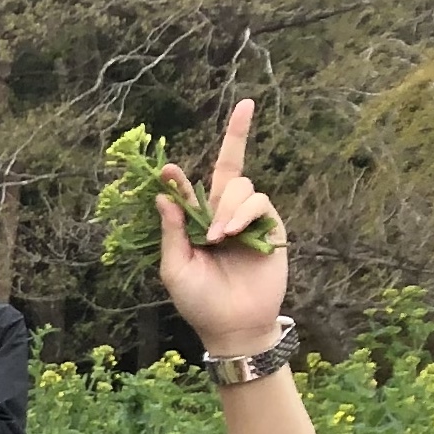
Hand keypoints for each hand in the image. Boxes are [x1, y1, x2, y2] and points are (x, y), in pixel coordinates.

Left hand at [157, 97, 289, 357]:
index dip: (179, 176)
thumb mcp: (175, 268)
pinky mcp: (271, 225)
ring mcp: (248, 218)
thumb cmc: (199, 301)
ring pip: (241, 185)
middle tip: (245, 108)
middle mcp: (222, 214)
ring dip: (226, 206)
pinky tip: (232, 232)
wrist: (233, 324)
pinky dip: (243, 212)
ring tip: (217, 237)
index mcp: (195, 224)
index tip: (166, 169)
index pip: (190, 189)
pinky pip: (259, 201)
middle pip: (230, 166)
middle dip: (237, 133)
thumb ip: (172, 232)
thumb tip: (163, 197)